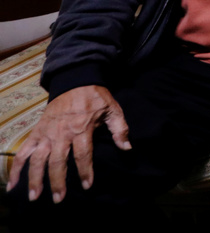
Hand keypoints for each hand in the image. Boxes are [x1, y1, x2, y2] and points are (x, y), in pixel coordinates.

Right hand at [6, 86, 130, 202]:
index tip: (87, 186)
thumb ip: (119, 129)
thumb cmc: (95, 97)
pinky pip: (23, 151)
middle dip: (57, 182)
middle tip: (58, 199)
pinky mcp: (36, 132)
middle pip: (57, 162)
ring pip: (37, 160)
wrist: (75, 81)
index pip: (82, 155)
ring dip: (34, 179)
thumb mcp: (112, 109)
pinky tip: (12, 183)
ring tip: (34, 197)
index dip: (85, 171)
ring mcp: (46, 134)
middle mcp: (61, 134)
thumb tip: (127, 148)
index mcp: (81, 129)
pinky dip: (15, 167)